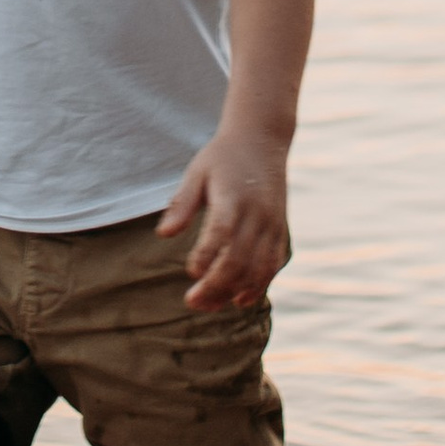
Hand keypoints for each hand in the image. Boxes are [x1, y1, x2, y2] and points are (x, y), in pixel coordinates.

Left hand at [157, 130, 290, 312]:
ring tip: (209, 305)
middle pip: (240, 257)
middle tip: (192, 301)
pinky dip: (258, 285)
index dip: (207, 255)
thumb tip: (163, 234)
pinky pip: (273, 264)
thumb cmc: (222, 157)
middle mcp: (257, 213)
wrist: (263, 140)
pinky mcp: (280, 230)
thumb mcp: (197, 172)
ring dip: (235, 290)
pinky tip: (239, 300)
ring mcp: (272, 223)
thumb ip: (182, 203)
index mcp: (234, 196)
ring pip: (258, 267)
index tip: (190, 272)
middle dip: (216, 285)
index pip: (222, 231)